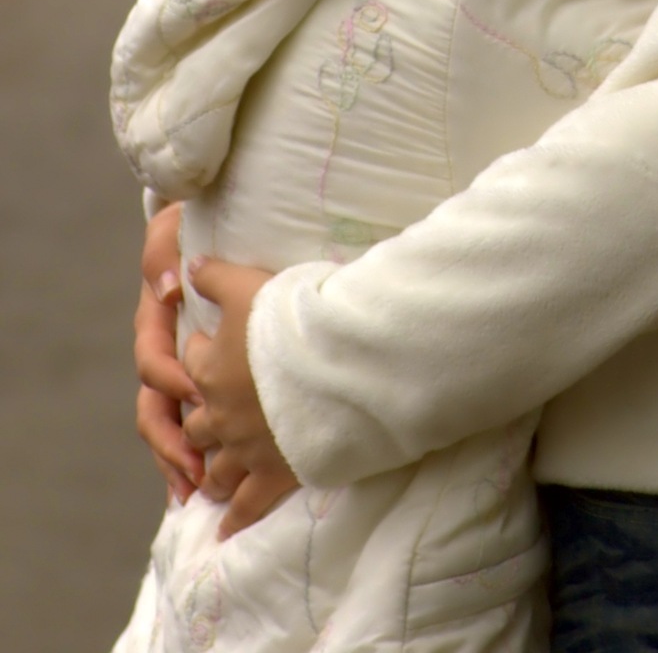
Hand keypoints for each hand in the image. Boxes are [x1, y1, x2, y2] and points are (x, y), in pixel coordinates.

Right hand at [134, 204, 203, 503]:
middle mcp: (164, 355)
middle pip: (155, 411)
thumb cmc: (191, 228)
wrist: (209, 226)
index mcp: (155, 324)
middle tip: (195, 471)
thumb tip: (175, 287)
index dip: (173, 380)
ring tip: (199, 491)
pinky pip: (192, 428)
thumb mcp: (174, 231)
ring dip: (181, 461)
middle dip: (172, 444)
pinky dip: (197, 458)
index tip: (198, 393)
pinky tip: (210, 487)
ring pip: (170, 429)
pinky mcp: (204, 385)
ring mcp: (181, 374)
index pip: (153, 361)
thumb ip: (165, 254)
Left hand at [183, 258, 298, 536]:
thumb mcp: (247, 283)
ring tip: (208, 480)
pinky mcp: (272, 474)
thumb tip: (189, 263)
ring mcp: (244, 449)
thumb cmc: (290, 318)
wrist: (331, 364)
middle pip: (195, 423)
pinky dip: (234, 520)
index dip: (201, 353)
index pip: (192, 361)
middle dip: (198, 422)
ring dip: (210, 472)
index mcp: (209, 368)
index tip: (213, 349)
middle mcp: (218, 414)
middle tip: (209, 421)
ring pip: (214, 468)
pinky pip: (246, 505)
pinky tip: (225, 532)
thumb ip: (215, 276)